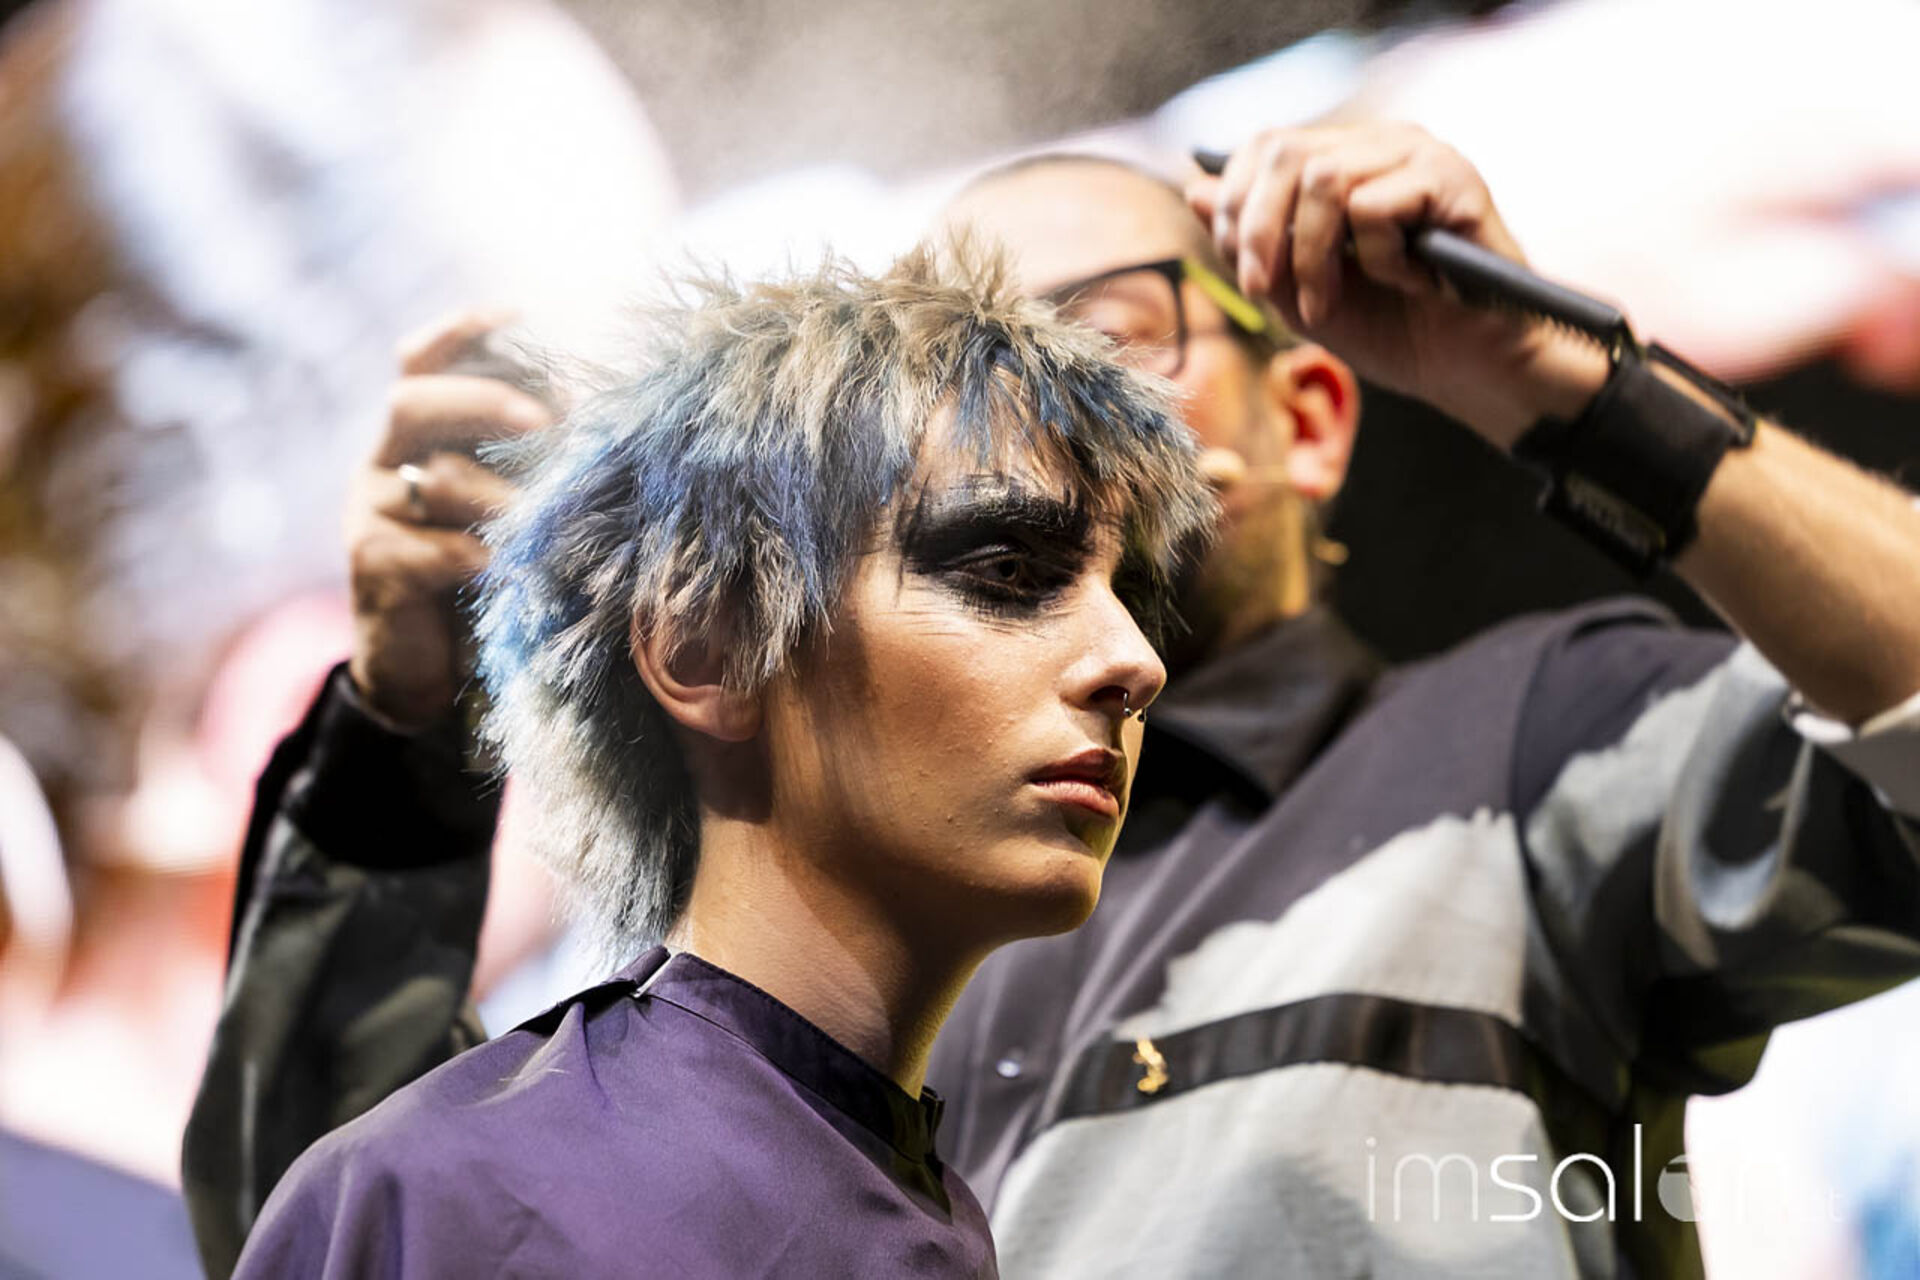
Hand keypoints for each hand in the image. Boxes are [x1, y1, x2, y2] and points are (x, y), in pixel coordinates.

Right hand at [345, 312, 552, 729]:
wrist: (422, 668)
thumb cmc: (480, 572)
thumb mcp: (503, 506)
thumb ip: (528, 464)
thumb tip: (608, 423)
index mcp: (416, 434)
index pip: (420, 360)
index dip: (460, 331)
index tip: (516, 312)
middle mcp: (384, 461)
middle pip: (411, 400)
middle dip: (482, 400)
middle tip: (544, 420)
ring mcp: (370, 512)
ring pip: (429, 477)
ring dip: (500, 493)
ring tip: (550, 510)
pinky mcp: (372, 568)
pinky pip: (430, 549)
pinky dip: (483, 555)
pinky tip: (517, 567)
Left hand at [1186, 122, 1606, 446]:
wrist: (1468, 371)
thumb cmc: (1391, 332)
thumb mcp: (1297, 293)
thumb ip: (1251, 244)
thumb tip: (1194, 189)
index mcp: (1345, 161)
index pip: (1266, 145)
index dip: (1235, 206)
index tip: (1242, 274)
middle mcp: (1380, 145)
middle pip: (1285, 153)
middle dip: (1259, 234)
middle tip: (1263, 294)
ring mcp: (1419, 155)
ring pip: (1324, 180)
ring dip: (1311, 257)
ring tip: (1329, 303)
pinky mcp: (1453, 179)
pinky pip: (1374, 207)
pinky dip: (1377, 260)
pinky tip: (1410, 283)